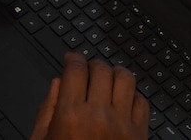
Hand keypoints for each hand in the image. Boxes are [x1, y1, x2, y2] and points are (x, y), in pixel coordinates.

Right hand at [29, 54, 148, 139]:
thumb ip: (47, 111)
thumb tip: (59, 83)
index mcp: (70, 115)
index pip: (76, 69)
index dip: (73, 58)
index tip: (71, 58)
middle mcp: (99, 115)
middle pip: (101, 69)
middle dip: (92, 65)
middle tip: (87, 70)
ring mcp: (123, 126)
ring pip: (126, 79)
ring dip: (116, 74)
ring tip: (109, 78)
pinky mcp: (140, 137)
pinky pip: (143, 103)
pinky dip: (134, 96)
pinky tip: (124, 100)